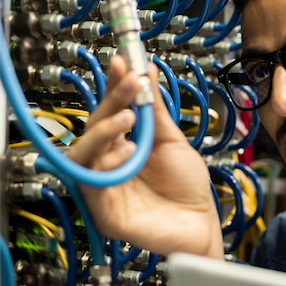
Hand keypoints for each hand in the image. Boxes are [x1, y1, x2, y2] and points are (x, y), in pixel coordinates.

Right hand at [67, 55, 223, 258]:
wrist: (201, 223)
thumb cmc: (187, 186)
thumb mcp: (172, 141)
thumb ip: (156, 110)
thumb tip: (147, 71)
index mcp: (122, 146)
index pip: (109, 112)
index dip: (112, 87)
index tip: (121, 61)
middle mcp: (108, 164)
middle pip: (94, 127)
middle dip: (111, 101)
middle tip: (130, 82)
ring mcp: (103, 187)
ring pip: (83, 153)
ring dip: (104, 130)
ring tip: (129, 117)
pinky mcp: (103, 211)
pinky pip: (92, 184)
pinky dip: (107, 164)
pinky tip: (128, 151)